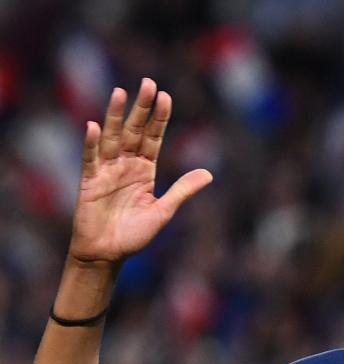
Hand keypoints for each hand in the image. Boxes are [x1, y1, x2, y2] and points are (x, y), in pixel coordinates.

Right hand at [68, 78, 212, 267]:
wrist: (108, 255)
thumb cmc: (135, 235)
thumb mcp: (164, 211)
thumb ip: (182, 190)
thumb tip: (209, 174)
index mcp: (145, 171)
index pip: (154, 138)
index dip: (159, 118)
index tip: (165, 96)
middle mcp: (126, 166)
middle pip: (134, 131)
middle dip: (141, 108)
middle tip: (148, 83)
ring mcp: (107, 171)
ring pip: (112, 138)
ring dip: (115, 116)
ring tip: (120, 92)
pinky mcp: (90, 182)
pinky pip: (90, 159)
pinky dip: (92, 144)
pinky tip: (93, 126)